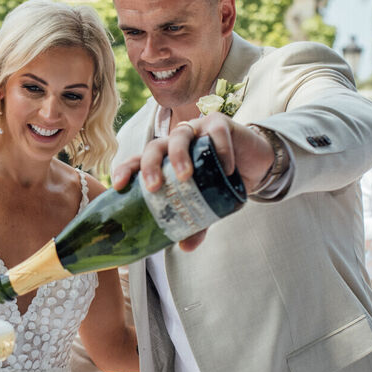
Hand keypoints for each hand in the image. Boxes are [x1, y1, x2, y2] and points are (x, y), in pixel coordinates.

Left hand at [111, 113, 273, 251]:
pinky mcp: (220, 124)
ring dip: (178, 155)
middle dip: (150, 166)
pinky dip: (220, 149)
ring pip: (179, 134)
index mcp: (165, 160)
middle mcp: (176, 142)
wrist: (253, 165)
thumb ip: (195, 223)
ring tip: (185, 176)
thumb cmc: (220, 181)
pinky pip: (216, 132)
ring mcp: (197, 130)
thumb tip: (185, 247)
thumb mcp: (206, 205)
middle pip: (154, 147)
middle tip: (154, 187)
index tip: (118, 185)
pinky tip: (226, 168)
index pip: (138, 161)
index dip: (125, 170)